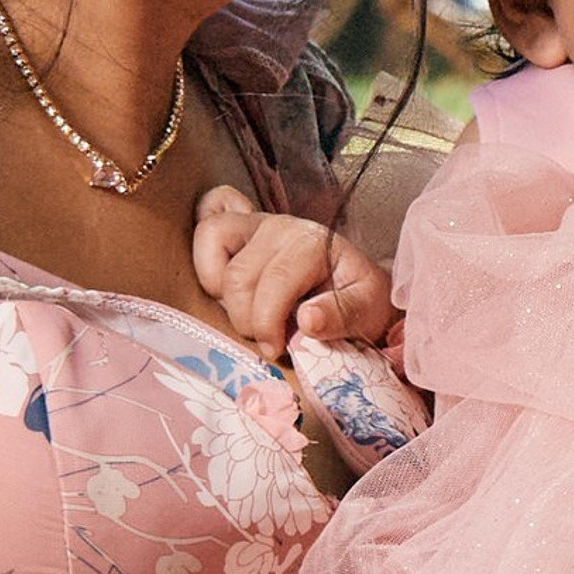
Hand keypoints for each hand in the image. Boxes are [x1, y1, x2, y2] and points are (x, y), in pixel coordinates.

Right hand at [191, 189, 393, 358]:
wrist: (353, 282)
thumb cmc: (357, 297)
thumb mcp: (367, 310)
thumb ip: (340, 315)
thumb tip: (306, 320)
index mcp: (312, 243)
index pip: (275, 281)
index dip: (266, 322)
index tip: (274, 350)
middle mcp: (280, 227)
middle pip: (239, 276)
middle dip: (246, 319)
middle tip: (267, 340)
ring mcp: (255, 223)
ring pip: (215, 255)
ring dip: (223, 297)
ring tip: (249, 316)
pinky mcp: (237, 229)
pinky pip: (206, 234)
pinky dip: (208, 267)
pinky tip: (228, 292)